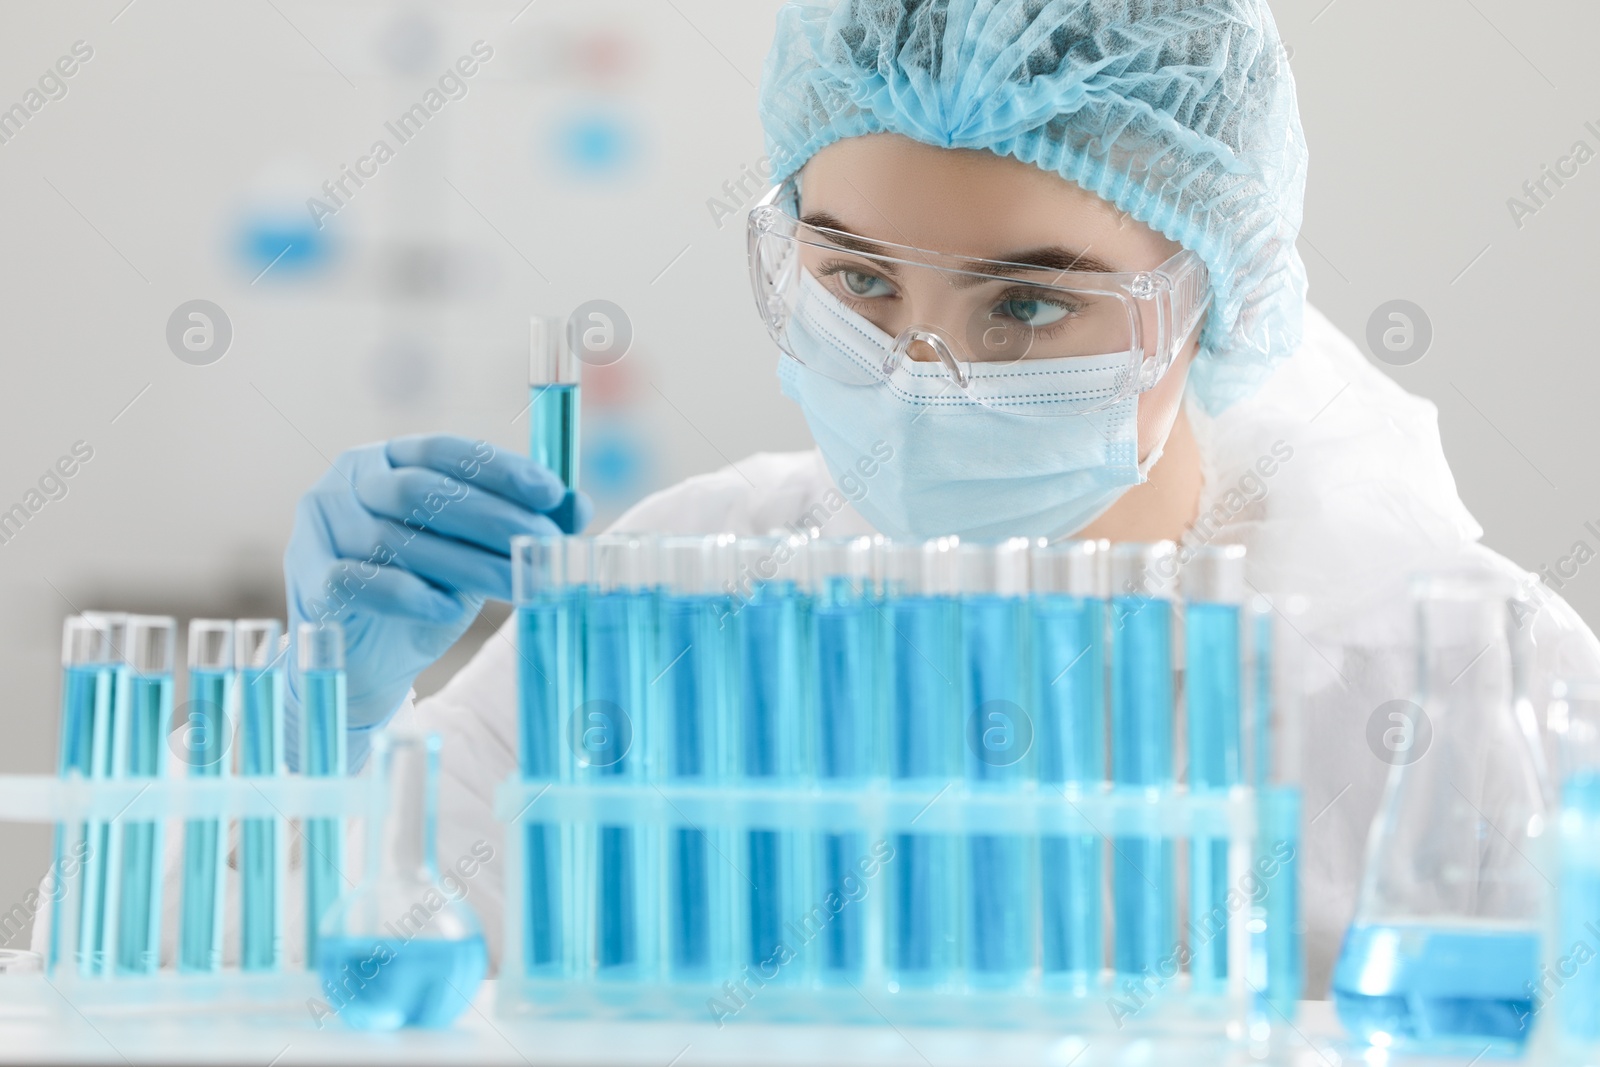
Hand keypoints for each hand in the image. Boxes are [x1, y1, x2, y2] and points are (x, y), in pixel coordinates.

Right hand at [283, 434, 589, 767]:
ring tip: (518, 586)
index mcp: (388, 457)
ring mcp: (320, 527)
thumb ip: (521, 522)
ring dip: (467, 565)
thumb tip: (579, 506)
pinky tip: (449, 610)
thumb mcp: (479, 551)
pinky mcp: (309, 579)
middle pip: (424, 491)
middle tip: (544, 547)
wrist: (371, 659)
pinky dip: (411, 595)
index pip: (447, 449)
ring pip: (398, 539)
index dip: (502, 469)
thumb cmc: (427, 589)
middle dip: (494, 519)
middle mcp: (348, 481)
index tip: (552, 494)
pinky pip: (361, 581)